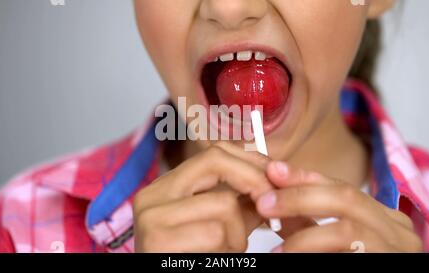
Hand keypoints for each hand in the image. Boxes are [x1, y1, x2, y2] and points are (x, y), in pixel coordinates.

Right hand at [133, 142, 272, 252]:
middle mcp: (153, 194)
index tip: (275, 177)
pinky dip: (228, 250)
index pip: (213, 152)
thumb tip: (276, 182)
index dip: (250, 160)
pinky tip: (215, 261)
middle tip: (271, 207)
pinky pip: (216, 233)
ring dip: (240, 233)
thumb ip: (242, 203)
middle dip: (253, 181)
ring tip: (228, 251)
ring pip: (224, 204)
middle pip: (215, 160)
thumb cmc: (193, 259)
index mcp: (166, 186)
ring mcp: (152, 216)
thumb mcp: (219, 225)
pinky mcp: (158, 240)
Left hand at [256, 161, 422, 252]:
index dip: (304, 177)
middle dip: (299, 197)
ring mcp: (396, 251)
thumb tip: (270, 199)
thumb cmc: (350, 261)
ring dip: (304, 236)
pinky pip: (348, 255)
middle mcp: (396, 229)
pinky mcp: (386, 267)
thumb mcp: (328, 240)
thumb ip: (305, 221)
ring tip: (276, 250)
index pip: (340, 186)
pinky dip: (312, 253)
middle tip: (264, 203)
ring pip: (347, 229)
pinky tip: (288, 258)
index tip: (272, 171)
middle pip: (345, 197)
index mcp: (382, 216)